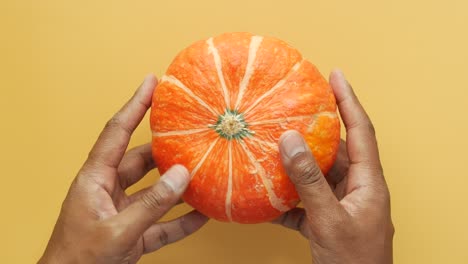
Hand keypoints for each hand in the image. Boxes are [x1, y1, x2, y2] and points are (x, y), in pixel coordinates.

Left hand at [39, 75, 207, 263]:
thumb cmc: (78, 259)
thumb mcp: (117, 230)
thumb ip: (151, 204)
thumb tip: (182, 176)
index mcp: (96, 179)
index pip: (117, 132)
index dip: (135, 105)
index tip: (152, 83)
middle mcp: (110, 189)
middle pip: (143, 160)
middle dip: (168, 148)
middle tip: (191, 132)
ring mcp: (123, 211)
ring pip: (157, 190)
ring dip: (179, 186)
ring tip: (204, 172)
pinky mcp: (134, 232)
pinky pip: (163, 222)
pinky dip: (182, 219)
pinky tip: (203, 215)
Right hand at [274, 70, 393, 263]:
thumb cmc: (354, 263)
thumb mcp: (329, 220)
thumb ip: (309, 181)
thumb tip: (290, 140)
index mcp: (368, 183)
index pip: (360, 131)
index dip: (348, 100)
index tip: (335, 75)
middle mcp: (356, 189)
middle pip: (336, 149)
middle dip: (316, 127)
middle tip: (297, 105)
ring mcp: (341, 205)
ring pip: (317, 174)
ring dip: (297, 162)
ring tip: (275, 142)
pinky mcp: (326, 220)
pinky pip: (305, 199)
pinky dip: (287, 195)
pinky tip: (268, 192)